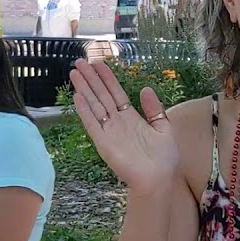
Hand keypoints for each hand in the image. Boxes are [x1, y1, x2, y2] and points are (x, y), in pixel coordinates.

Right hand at [69, 59, 179, 190]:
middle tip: (80, 61)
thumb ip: (154, 109)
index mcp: (131, 118)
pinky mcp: (104, 143)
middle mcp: (118, 122)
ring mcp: (109, 132)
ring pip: (94, 105)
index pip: (116, 93)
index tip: (99, 63)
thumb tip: (146, 88)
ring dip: (84, 89)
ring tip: (74, 72)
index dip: (107, 78)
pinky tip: (77, 97)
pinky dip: (84, 111)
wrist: (159, 179)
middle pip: (101, 95)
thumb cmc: (164, 158)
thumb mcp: (164, 127)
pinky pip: (92, 124)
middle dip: (91, 78)